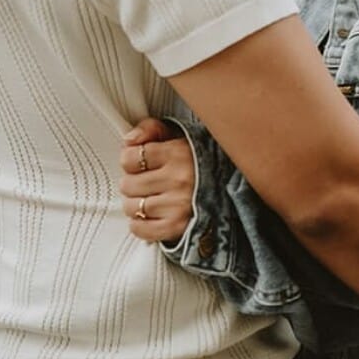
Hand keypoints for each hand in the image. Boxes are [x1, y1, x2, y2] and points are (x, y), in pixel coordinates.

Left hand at [118, 118, 193, 243]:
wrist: (230, 188)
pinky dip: (140, 224)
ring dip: (135, 205)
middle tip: (145, 182)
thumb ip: (151, 129)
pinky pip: (141, 229)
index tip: (139, 163)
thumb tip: (129, 140)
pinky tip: (150, 216)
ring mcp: (177, 205)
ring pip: (132, 207)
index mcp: (177, 153)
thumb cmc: (199, 162)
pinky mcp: (178, 227)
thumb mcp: (179, 136)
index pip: (129, 158)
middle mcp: (178, 179)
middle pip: (128, 185)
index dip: (130, 160)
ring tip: (149, 199)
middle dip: (133, 183)